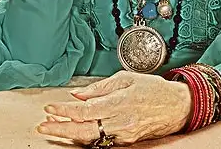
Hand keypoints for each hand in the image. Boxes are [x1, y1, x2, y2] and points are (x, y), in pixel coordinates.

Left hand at [37, 71, 192, 145]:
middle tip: (42, 126)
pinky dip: (86, 137)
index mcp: (119, 103)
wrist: (178, 107)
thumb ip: (101, 87)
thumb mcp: (127, 78)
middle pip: (84, 129)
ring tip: (53, 129)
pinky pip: (102, 140)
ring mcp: (123, 134)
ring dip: (70, 134)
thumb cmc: (154, 89)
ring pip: (91, 138)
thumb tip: (79, 93)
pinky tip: (74, 132)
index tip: (50, 107)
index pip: (85, 109)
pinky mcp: (127, 141)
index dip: (65, 110)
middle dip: (60, 129)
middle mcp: (120, 122)